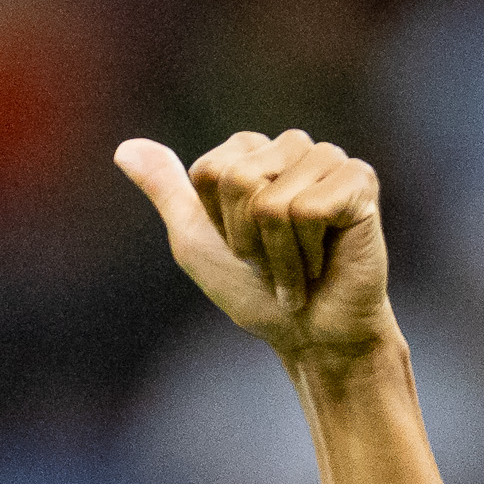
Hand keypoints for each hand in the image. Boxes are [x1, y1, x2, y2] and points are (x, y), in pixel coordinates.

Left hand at [116, 130, 391, 367]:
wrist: (314, 337)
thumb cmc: (258, 294)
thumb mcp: (196, 243)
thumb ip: (166, 192)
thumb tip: (123, 148)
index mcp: (253, 151)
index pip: (211, 171)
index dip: (221, 224)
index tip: (246, 250)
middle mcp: (292, 146)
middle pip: (238, 180)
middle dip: (248, 239)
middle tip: (274, 263)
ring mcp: (329, 159)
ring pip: (271, 201)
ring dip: (279, 254)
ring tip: (301, 267)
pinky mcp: (360, 181)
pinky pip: (308, 209)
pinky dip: (307, 254)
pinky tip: (324, 264)